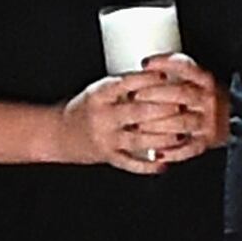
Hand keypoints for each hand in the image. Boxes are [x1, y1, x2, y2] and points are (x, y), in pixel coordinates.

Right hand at [59, 62, 221, 173]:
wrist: (59, 133)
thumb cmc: (86, 108)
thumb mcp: (99, 91)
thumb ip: (123, 88)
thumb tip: (159, 78)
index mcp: (99, 95)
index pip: (127, 84)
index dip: (148, 80)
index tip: (165, 75)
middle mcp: (103, 116)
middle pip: (138, 112)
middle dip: (163, 110)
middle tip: (183, 106)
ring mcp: (106, 138)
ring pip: (139, 140)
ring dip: (162, 138)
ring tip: (180, 135)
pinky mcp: (108, 156)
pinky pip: (131, 163)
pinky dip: (149, 165)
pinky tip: (164, 163)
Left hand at [142, 54, 231, 152]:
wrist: (237, 119)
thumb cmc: (207, 97)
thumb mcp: (199, 79)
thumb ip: (178, 72)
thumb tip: (146, 66)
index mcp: (207, 81)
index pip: (186, 66)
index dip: (164, 63)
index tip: (145, 63)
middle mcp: (210, 100)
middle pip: (180, 93)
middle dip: (154, 94)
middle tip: (133, 96)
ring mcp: (209, 122)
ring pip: (181, 123)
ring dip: (157, 125)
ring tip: (136, 126)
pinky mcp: (206, 142)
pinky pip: (187, 149)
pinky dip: (170, 152)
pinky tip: (154, 153)